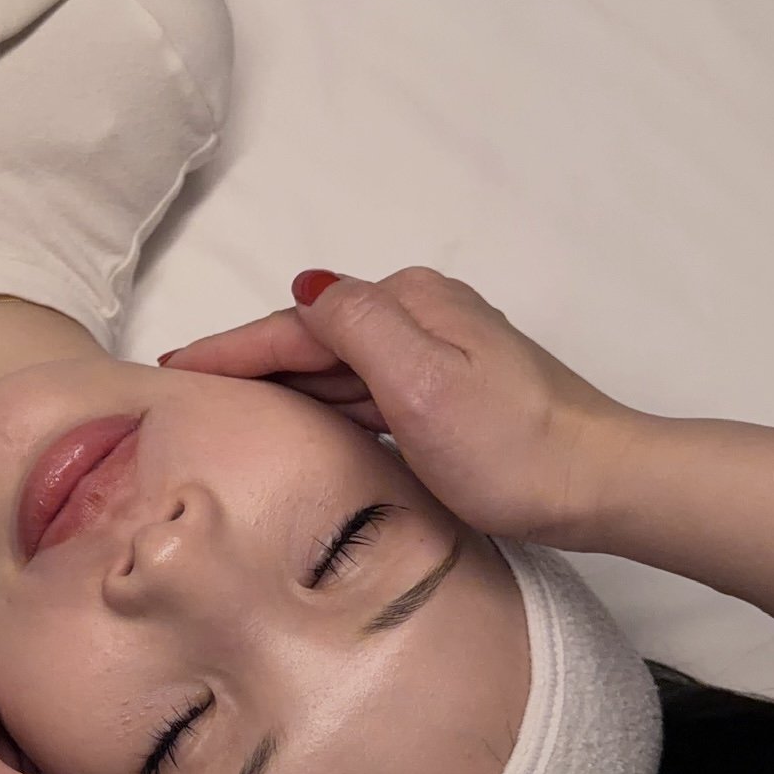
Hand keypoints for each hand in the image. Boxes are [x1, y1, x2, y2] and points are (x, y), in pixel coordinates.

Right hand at [161, 266, 637, 545]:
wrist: (599, 485)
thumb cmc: (512, 447)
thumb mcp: (422, 382)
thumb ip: (358, 327)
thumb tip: (308, 288)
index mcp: (410, 305)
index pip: (298, 322)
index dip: (232, 345)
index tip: (174, 366)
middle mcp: (422, 317)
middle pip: (314, 339)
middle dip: (248, 359)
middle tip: (182, 388)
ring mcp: (439, 355)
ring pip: (338, 366)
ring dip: (281, 380)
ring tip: (222, 404)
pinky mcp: (451, 394)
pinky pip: (364, 390)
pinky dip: (322, 400)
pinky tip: (299, 419)